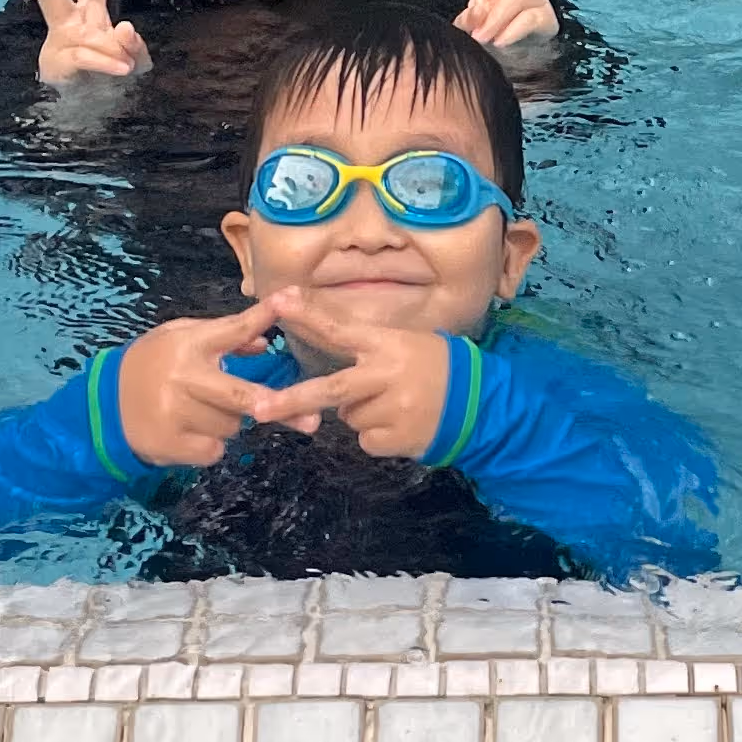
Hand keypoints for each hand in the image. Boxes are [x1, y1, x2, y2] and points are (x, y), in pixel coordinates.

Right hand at [14, 0, 151, 85]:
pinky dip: (108, 63)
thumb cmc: (111, 80)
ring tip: (126, 67)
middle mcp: (72, 25)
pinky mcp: (60, 67)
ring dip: (111, 50)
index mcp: (89, 15)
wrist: (91, 112)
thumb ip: (135, 45)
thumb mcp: (134, 60)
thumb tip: (125, 27)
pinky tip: (122, 69)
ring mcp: (62, 46)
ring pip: (83, 35)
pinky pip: (89, 58)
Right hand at [117, 302, 285, 467]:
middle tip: (306, 418)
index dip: (261, 317)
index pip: (232, 329)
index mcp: (189, 345)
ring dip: (227, 422)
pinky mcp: (170, 443)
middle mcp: (183, 377)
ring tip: (201, 412)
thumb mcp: (180, 338)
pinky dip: (210, 446)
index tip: (287, 301)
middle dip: (267, 404)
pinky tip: (190, 433)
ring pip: (230, 426)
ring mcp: (175, 413)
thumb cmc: (153, 365)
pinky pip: (214, 450)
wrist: (105, 404)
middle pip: (238, 395)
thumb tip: (264, 343)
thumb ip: (223, 337)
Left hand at [244, 298, 454, 462]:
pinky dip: (377, 435)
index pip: (340, 328)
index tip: (278, 302)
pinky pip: (365, 440)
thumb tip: (325, 356)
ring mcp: (393, 410)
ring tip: (395, 405)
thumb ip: (369, 349)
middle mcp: (387, 375)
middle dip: (291, 401)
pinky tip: (402, 424)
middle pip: (330, 389)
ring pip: (349, 417)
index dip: (308, 316)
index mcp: (387, 345)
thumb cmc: (438, 367)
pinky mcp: (398, 438)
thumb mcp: (408, 343)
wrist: (481, 405)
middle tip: (260, 410)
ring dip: (362, 414)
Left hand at [455, 0, 557, 55]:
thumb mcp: (469, 25)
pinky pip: (523, 22)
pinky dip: (508, 33)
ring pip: (514, 0)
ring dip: (495, 21)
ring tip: (483, 39)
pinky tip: (499, 43)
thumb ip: (469, 20)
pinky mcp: (544, 20)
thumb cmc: (488, 36)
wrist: (511, 63)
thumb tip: (479, 25)